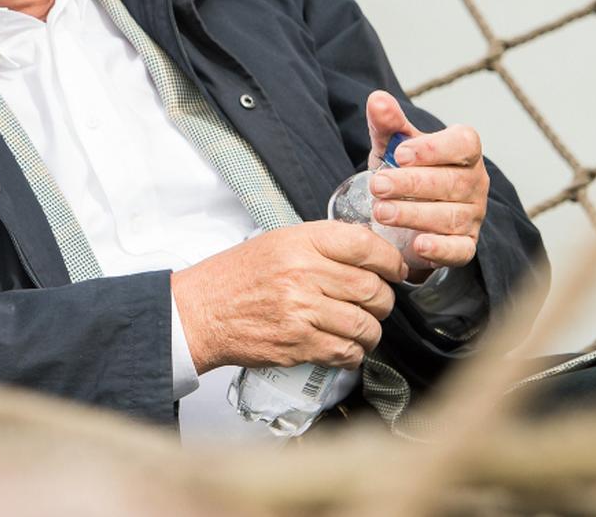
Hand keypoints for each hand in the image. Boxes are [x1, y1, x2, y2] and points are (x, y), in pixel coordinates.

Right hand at [171, 221, 403, 372]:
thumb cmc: (237, 276)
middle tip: (378, 303)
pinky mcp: (298, 344)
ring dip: (371, 331)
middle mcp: (303, 274)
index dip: (390, 260)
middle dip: (384, 300)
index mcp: (299, 242)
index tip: (395, 270)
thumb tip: (369, 254)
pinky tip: (344, 346)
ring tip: (362, 328)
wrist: (200, 312)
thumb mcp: (277, 242)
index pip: (364, 246)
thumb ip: (321, 245)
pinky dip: (353, 353)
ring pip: (365, 325)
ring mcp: (301, 311)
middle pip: (372, 289)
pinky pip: (346, 352)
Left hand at [365, 90, 488, 275]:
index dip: (434, 148)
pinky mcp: (465, 245)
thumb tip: (377, 99)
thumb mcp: (393, 146)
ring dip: (414, 214)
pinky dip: (441, 249)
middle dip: (412, 184)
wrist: (405, 214)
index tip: (399, 154)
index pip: (464, 143)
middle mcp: (475, 183)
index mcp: (463, 152)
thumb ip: (388, 123)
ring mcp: (473, 216)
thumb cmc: (405, 171)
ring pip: (451, 216)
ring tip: (381, 212)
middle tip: (378, 185)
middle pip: (452, 182)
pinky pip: (460, 249)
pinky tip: (419, 245)